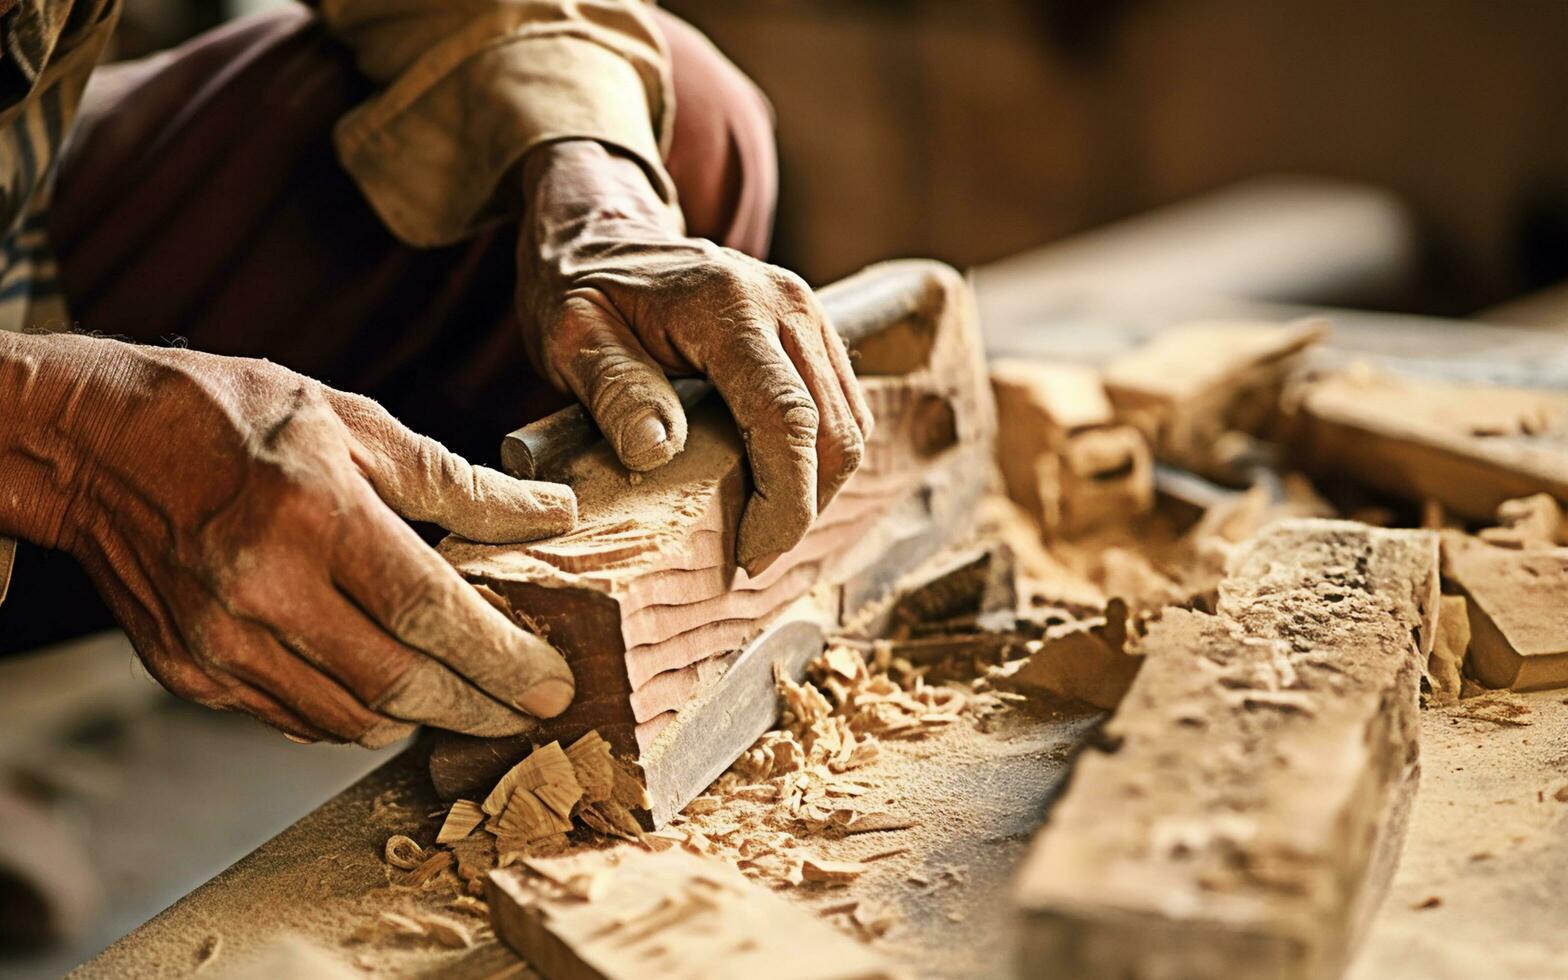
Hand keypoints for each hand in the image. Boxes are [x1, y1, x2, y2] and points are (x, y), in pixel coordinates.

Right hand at [0, 333, 577, 746]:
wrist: (91, 441)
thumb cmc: (231, 416)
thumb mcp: (352, 422)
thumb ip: (457, 482)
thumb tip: (554, 514)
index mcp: (311, 515)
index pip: (431, 614)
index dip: (504, 661)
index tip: (555, 685)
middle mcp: (258, 590)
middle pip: (399, 686)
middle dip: (481, 708)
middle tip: (533, 708)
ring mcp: (217, 643)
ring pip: (350, 721)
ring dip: (422, 716)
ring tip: (467, 690)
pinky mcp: (189, 674)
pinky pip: (297, 719)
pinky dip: (354, 711)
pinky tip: (384, 680)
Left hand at [515, 140, 873, 574]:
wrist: (601, 230)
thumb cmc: (579, 288)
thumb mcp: (570, 336)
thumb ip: (612, 389)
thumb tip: (657, 451)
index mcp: (728, 306)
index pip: (788, 417)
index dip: (783, 499)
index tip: (750, 552)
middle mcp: (787, 302)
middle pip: (836, 427)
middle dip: (805, 505)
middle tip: (753, 555)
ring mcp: (809, 312)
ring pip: (850, 421)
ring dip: (819, 486)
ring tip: (764, 529)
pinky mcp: (813, 328)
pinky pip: (842, 406)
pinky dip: (821, 457)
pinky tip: (778, 488)